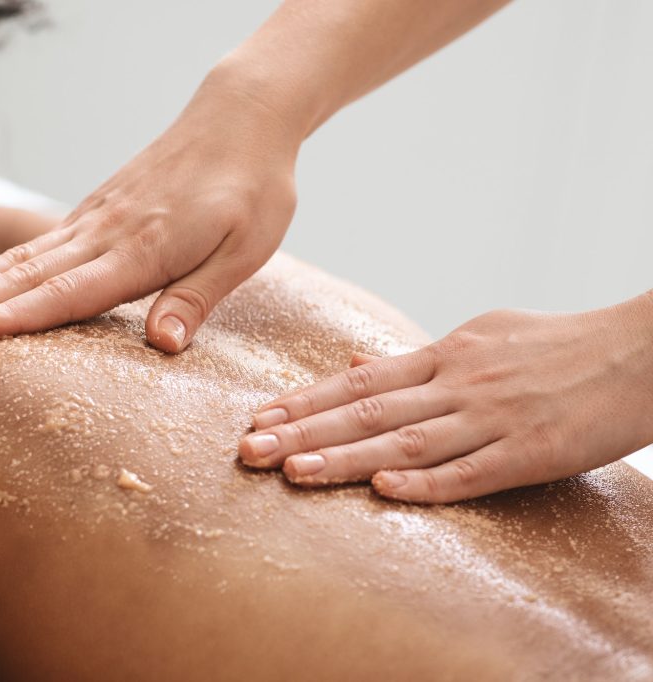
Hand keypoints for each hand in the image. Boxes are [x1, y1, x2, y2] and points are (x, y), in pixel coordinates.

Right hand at [0, 65, 299, 351]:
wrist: (242, 117)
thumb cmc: (253, 188)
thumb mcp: (245, 251)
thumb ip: (197, 297)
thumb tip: (161, 345)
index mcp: (144, 248)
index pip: (69, 291)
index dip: (16, 315)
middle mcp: (108, 232)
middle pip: (29, 273)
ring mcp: (96, 218)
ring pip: (24, 257)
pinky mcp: (96, 211)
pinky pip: (38, 244)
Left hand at [238, 296, 652, 503]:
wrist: (640, 351)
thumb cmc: (555, 343)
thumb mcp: (479, 336)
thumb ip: (414, 356)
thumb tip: (354, 365)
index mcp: (445, 355)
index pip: (359, 381)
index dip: (305, 400)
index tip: (260, 416)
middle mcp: (458, 384)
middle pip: (367, 411)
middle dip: (303, 432)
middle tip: (250, 450)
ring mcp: (493, 419)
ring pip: (406, 442)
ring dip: (345, 459)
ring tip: (293, 472)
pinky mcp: (531, 453)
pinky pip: (470, 472)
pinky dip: (426, 482)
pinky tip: (383, 490)